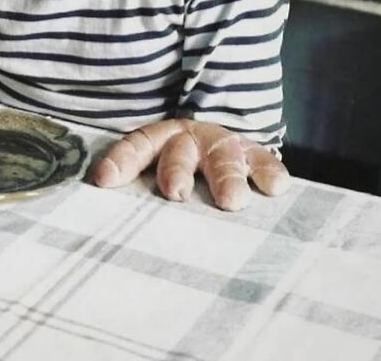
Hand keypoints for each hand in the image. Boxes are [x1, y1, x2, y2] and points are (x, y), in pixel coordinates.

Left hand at [92, 118, 289, 210]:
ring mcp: (222, 145)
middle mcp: (188, 140)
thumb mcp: (154, 175)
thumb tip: (112, 240)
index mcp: (158, 142)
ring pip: (222, 155)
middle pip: (179, 152)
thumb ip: (138, 198)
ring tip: (232, 201)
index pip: (136, 147)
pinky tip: (276, 187)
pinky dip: (268, 171)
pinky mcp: (252, 153)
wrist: (216, 141)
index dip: (121, 161)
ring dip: (226, 176)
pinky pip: (262, 159)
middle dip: (176, 170)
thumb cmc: (176, 174)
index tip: (104, 181)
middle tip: (175, 193)